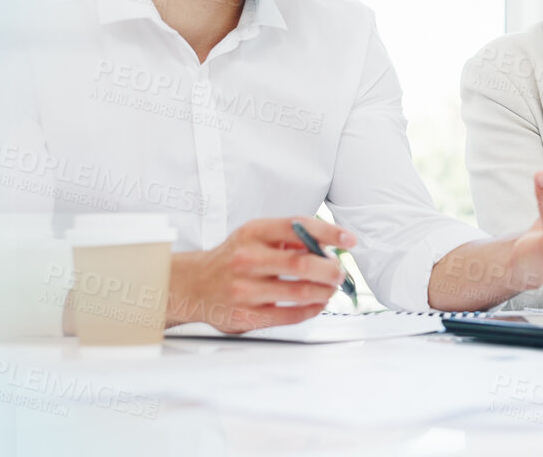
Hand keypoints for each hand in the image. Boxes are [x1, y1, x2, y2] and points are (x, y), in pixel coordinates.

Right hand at [167, 217, 353, 332]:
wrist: (193, 286)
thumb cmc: (231, 260)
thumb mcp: (253, 237)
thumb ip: (286, 237)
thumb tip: (327, 244)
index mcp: (252, 233)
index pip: (297, 227)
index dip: (329, 233)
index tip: (349, 239)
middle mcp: (246, 259)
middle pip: (302, 263)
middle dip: (330, 269)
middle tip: (340, 272)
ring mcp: (245, 289)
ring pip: (300, 292)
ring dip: (324, 291)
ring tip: (331, 288)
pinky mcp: (246, 316)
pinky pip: (289, 315)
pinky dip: (311, 309)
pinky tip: (317, 304)